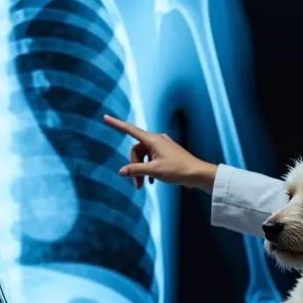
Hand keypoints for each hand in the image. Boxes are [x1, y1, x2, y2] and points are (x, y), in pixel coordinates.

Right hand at [102, 115, 217, 191]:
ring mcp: (163, 146)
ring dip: (141, 170)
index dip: (117, 124)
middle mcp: (157, 140)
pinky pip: (152, 159)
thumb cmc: (178, 170)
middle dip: (134, 166)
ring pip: (144, 156)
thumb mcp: (154, 171)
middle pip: (137, 150)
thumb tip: (121, 171)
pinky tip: (151, 182)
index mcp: (153, 140)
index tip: (105, 117)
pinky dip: (149, 169)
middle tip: (137, 184)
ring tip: (143, 185)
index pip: (130, 130)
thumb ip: (136, 170)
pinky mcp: (167, 153)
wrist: (197, 174)